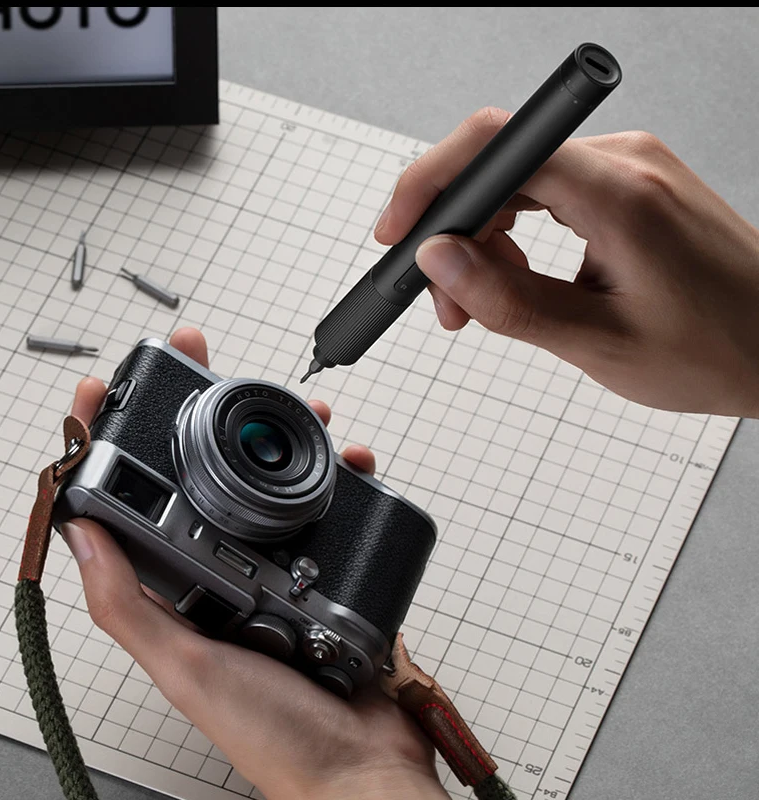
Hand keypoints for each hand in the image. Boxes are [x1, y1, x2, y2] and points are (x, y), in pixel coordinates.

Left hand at [63, 328, 446, 799]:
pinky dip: (345, 477)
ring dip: (283, 437)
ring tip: (298, 409)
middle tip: (206, 362)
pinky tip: (354, 464)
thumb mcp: (189, 668)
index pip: (136, 500)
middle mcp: (229, 571)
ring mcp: (285, 567)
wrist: (363, 766)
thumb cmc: (275, 734)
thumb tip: (82, 534)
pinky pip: (335, 508)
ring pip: (275, 482)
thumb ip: (132, 606)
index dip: (116, 440)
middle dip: (206, 413)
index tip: (108, 390)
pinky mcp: (335, 570)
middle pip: (206, 474)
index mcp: (184, 590)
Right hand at [376, 108, 758, 416]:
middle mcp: (625, 162)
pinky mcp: (627, 185)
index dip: (430, 182)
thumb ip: (508, 301)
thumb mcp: (597, 344)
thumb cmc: (716, 350)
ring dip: (482, 239)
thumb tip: (439, 260)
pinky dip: (514, 234)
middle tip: (446, 302)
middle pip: (500, 166)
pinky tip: (515, 279)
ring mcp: (628, 169)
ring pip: (518, 182)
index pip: (497, 146)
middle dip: (453, 232)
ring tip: (479, 302)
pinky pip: (547, 193)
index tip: (398, 231)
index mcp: (621, 195)